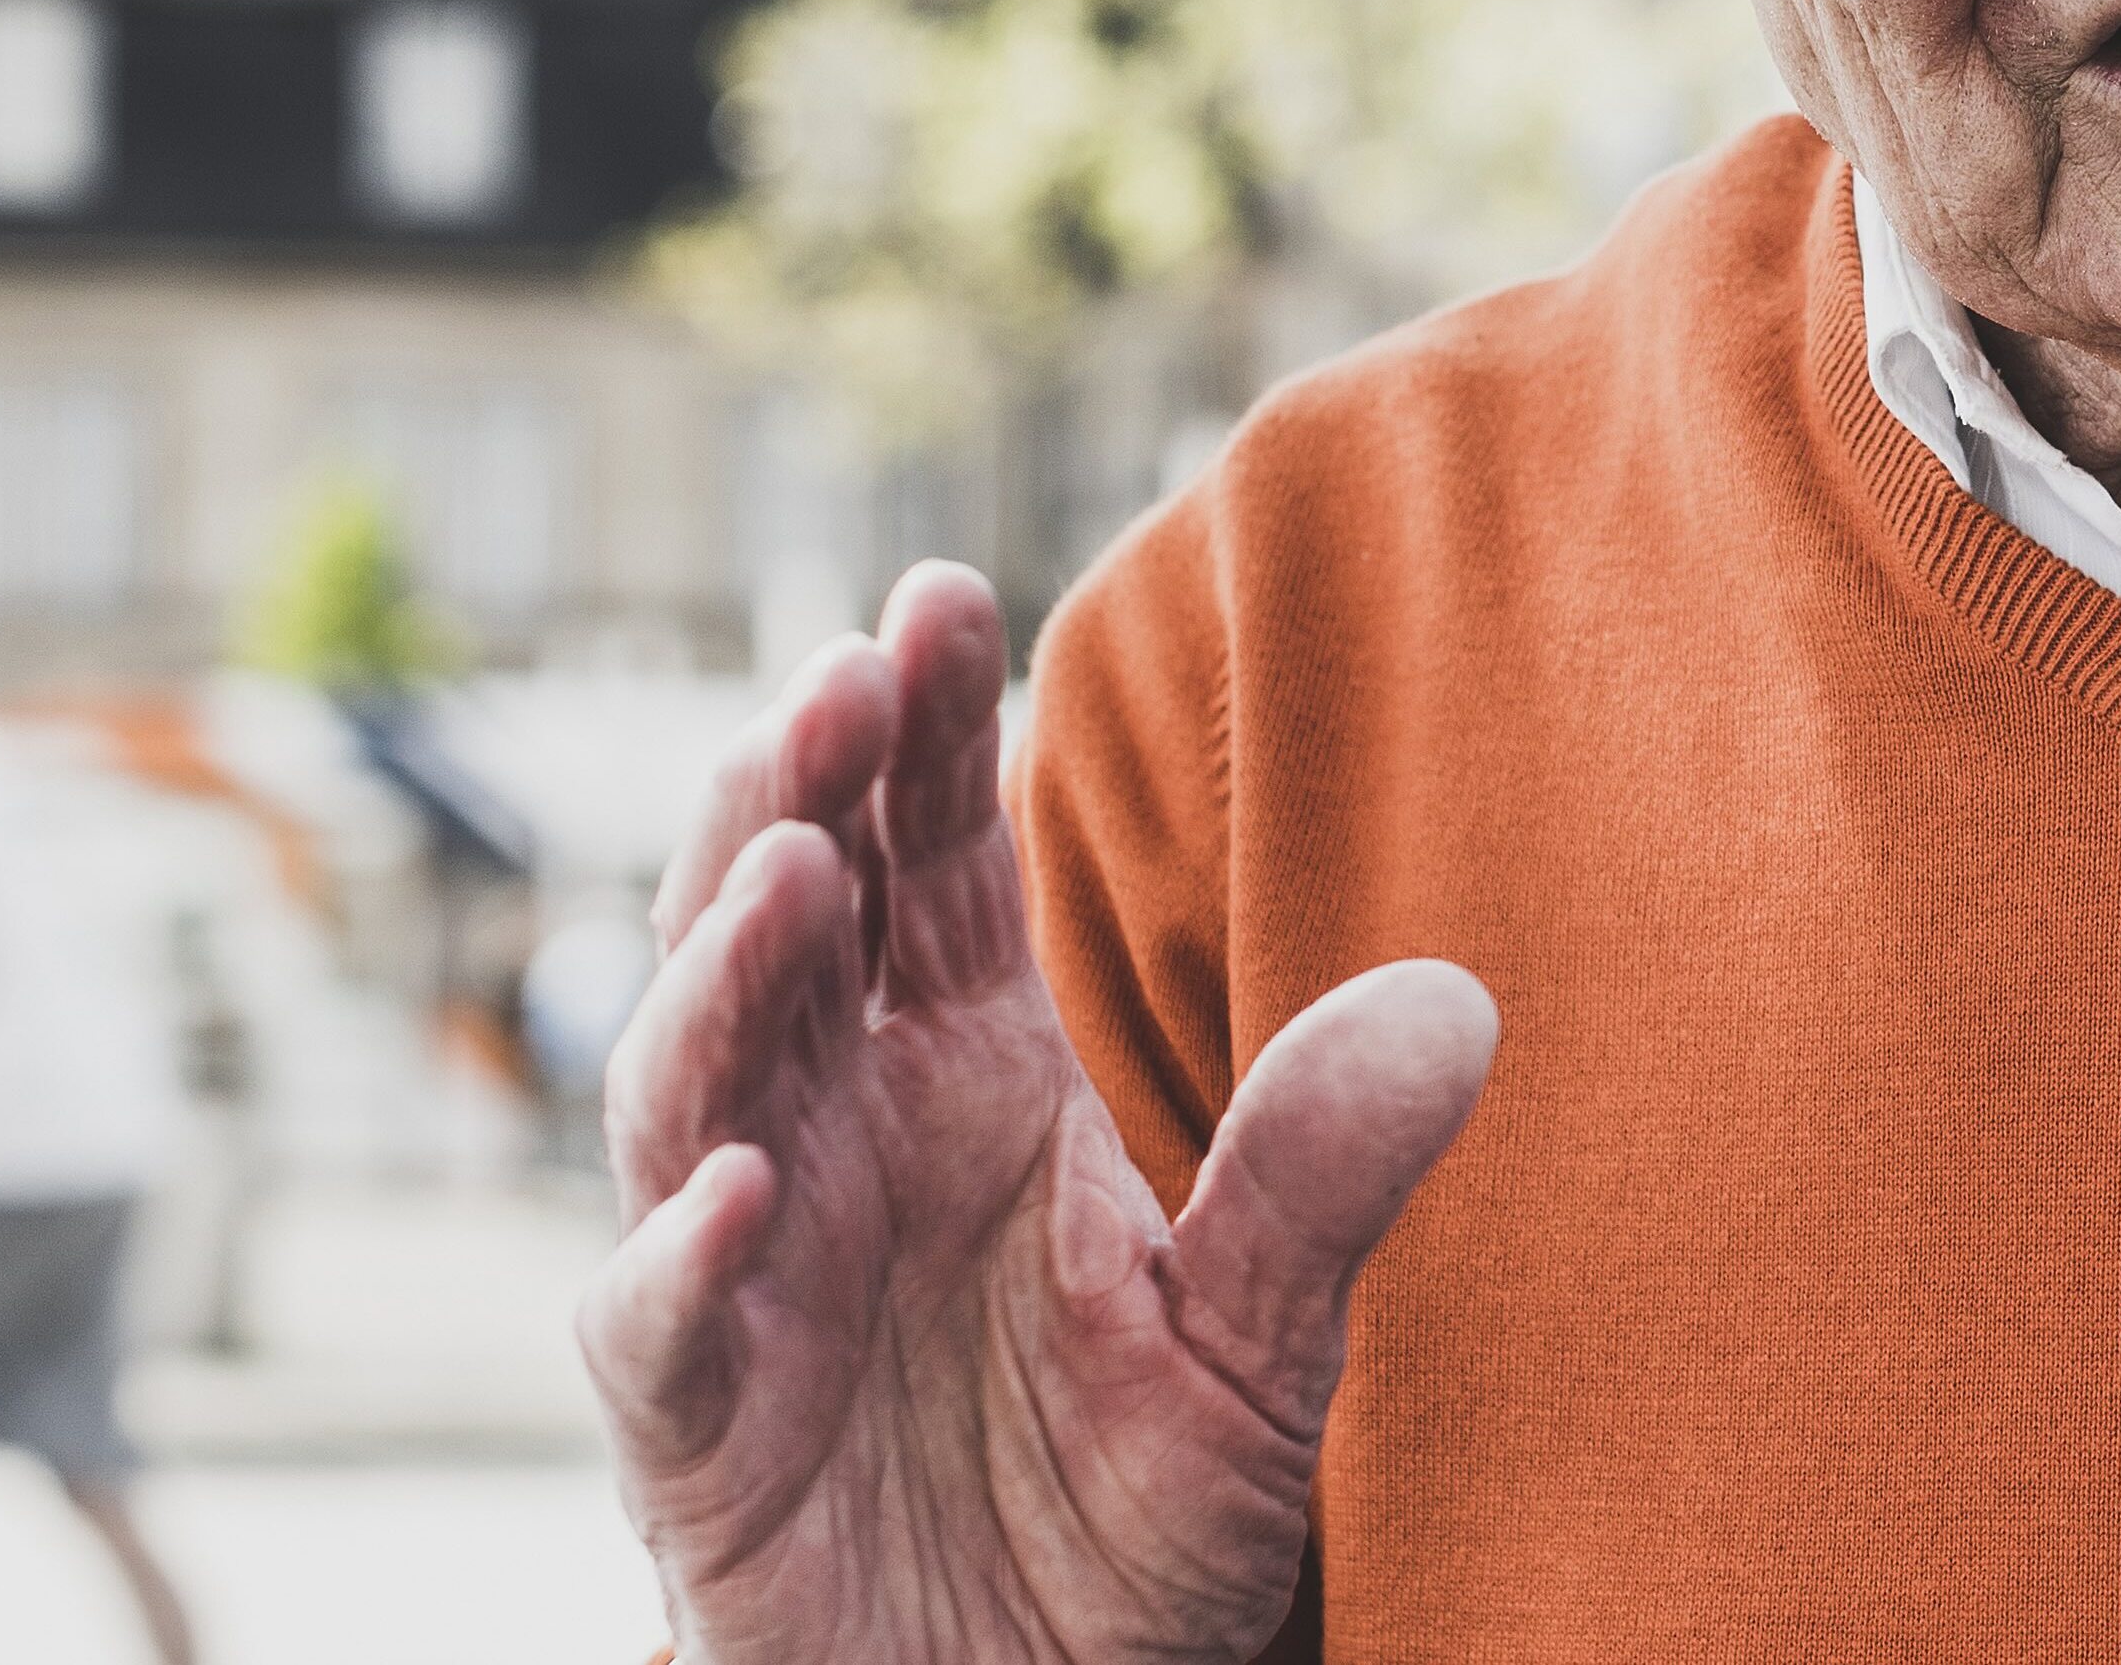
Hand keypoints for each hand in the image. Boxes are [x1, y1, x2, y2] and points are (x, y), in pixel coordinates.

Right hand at [579, 564, 1500, 1663]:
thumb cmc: (1134, 1522)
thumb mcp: (1265, 1346)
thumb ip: (1321, 1177)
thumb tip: (1459, 1003)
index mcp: (967, 1078)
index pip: (927, 866)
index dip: (914, 734)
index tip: (941, 598)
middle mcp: (838, 1141)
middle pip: (779, 931)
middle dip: (789, 799)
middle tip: (829, 684)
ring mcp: (749, 1275)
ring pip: (686, 1090)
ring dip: (724, 978)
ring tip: (787, 870)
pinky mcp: (698, 1434)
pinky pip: (660, 1332)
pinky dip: (682, 1260)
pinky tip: (737, 1191)